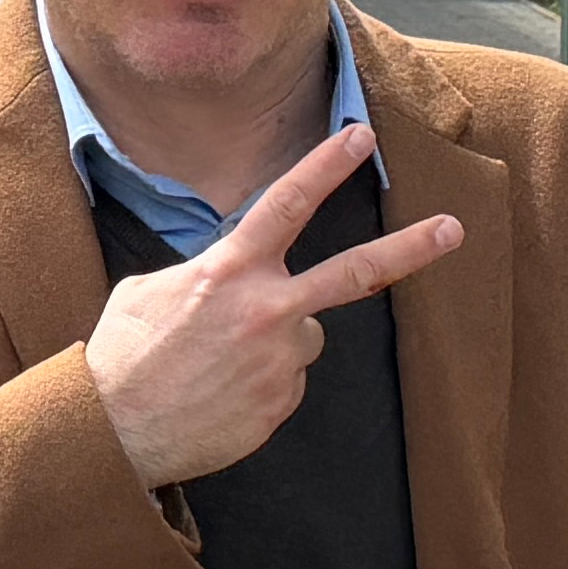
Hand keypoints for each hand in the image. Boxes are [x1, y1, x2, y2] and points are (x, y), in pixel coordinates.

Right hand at [83, 122, 462, 487]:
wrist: (114, 431)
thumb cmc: (123, 356)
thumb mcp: (149, 290)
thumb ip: (203, 274)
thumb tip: (226, 279)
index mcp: (229, 272)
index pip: (287, 204)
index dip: (326, 166)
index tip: (360, 137)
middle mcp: (266, 311)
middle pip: (355, 272)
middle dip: (410, 248)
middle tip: (453, 228)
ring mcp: (280, 361)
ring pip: (304, 335)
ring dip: (275, 342)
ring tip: (220, 364)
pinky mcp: (281, 404)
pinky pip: (287, 381)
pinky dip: (263, 383)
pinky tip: (222, 393)